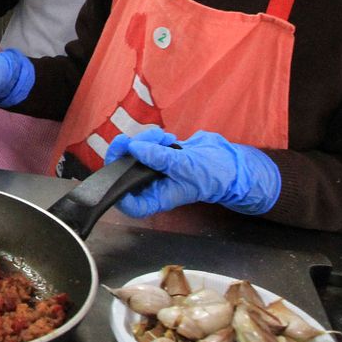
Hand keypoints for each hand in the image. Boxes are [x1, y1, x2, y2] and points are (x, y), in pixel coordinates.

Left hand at [105, 127, 280, 216]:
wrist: (225, 161)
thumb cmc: (210, 174)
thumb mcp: (185, 166)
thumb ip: (158, 158)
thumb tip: (134, 149)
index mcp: (158, 198)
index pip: (131, 205)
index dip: (118, 194)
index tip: (116, 173)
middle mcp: (152, 186)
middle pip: (126, 174)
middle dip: (126, 154)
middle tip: (129, 140)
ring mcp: (154, 170)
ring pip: (135, 155)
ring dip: (144, 141)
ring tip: (162, 137)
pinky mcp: (158, 156)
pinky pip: (145, 145)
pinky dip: (152, 138)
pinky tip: (166, 137)